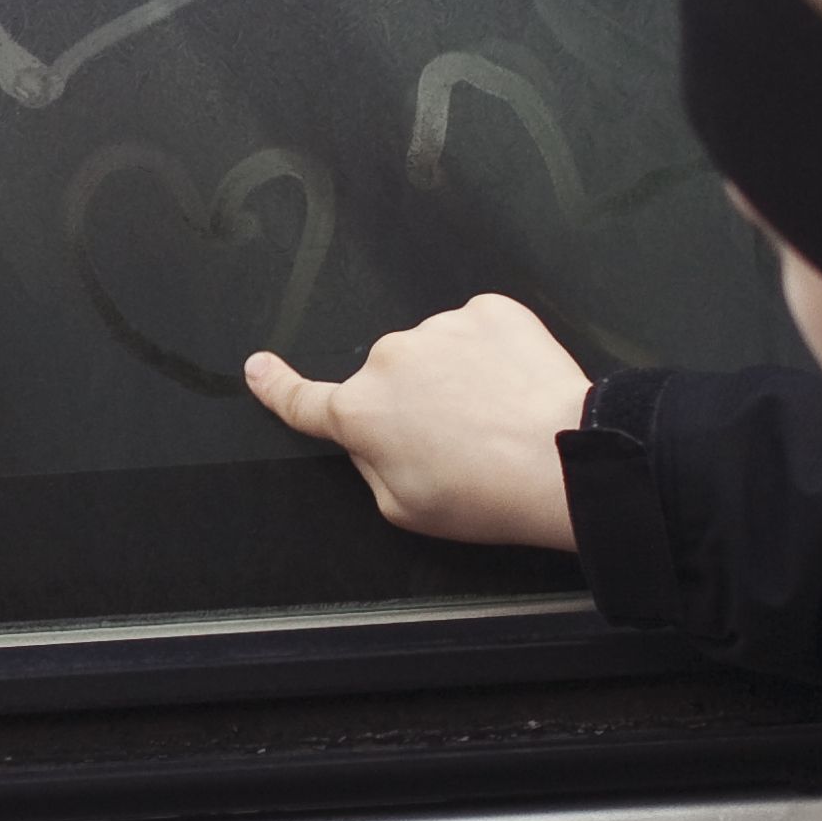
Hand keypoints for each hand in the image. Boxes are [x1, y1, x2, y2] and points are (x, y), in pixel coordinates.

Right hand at [248, 298, 595, 549]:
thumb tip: (373, 441)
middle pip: (389, 381)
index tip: (259, 369)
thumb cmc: (488, 494)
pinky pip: (478, 330)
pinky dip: (493, 356)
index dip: (275, 385)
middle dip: (413, 405)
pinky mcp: (488, 311)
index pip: (301, 399)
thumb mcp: (405, 510)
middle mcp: (389, 361)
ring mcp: (438, 328)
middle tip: (459, 443)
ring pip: (437, 353)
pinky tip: (515, 391)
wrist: (562, 460)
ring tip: (497, 420)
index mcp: (361, 414)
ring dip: (458, 379)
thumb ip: (372, 467)